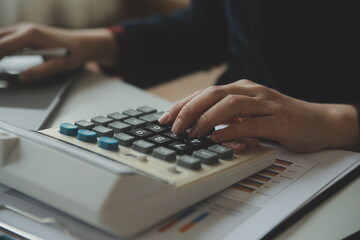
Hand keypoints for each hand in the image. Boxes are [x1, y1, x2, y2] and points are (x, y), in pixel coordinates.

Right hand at [0, 22, 116, 82]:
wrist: (82, 44)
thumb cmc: (73, 53)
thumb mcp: (60, 65)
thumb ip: (41, 72)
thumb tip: (22, 79)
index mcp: (30, 35)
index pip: (2, 46)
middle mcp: (24, 29)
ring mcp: (23, 30)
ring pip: (0, 37)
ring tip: (0, 68)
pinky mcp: (24, 34)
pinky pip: (5, 39)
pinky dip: (0, 49)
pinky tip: (1, 61)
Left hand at [158, 79, 358, 152]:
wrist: (318, 122)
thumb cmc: (280, 120)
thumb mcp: (248, 117)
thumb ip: (227, 120)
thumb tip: (198, 129)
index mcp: (241, 90)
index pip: (205, 93)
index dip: (183, 104)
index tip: (165, 118)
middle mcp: (251, 92)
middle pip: (214, 93)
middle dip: (189, 109)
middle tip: (173, 126)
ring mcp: (266, 103)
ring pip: (230, 104)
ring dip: (207, 118)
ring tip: (192, 133)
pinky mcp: (279, 119)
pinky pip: (252, 123)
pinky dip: (232, 130)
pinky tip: (217, 137)